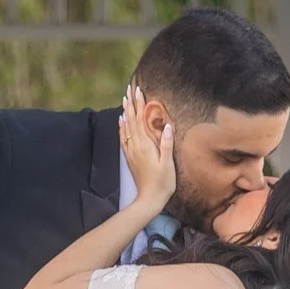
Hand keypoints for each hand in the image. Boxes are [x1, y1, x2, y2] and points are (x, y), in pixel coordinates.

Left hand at [118, 83, 176, 217]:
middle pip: (131, 120)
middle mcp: (135, 146)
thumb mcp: (168, 164)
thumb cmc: (162, 183)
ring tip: (124, 99)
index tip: (139, 91)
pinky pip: (124, 138)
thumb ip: (167, 144)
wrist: (149, 199)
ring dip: (126, 112)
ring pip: (126, 127)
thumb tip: (168, 125)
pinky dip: (122, 127)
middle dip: (131, 104)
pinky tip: (121, 121)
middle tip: (129, 89)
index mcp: (145, 146)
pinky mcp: (130, 157)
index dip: (140, 105)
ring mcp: (131, 152)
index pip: (141, 120)